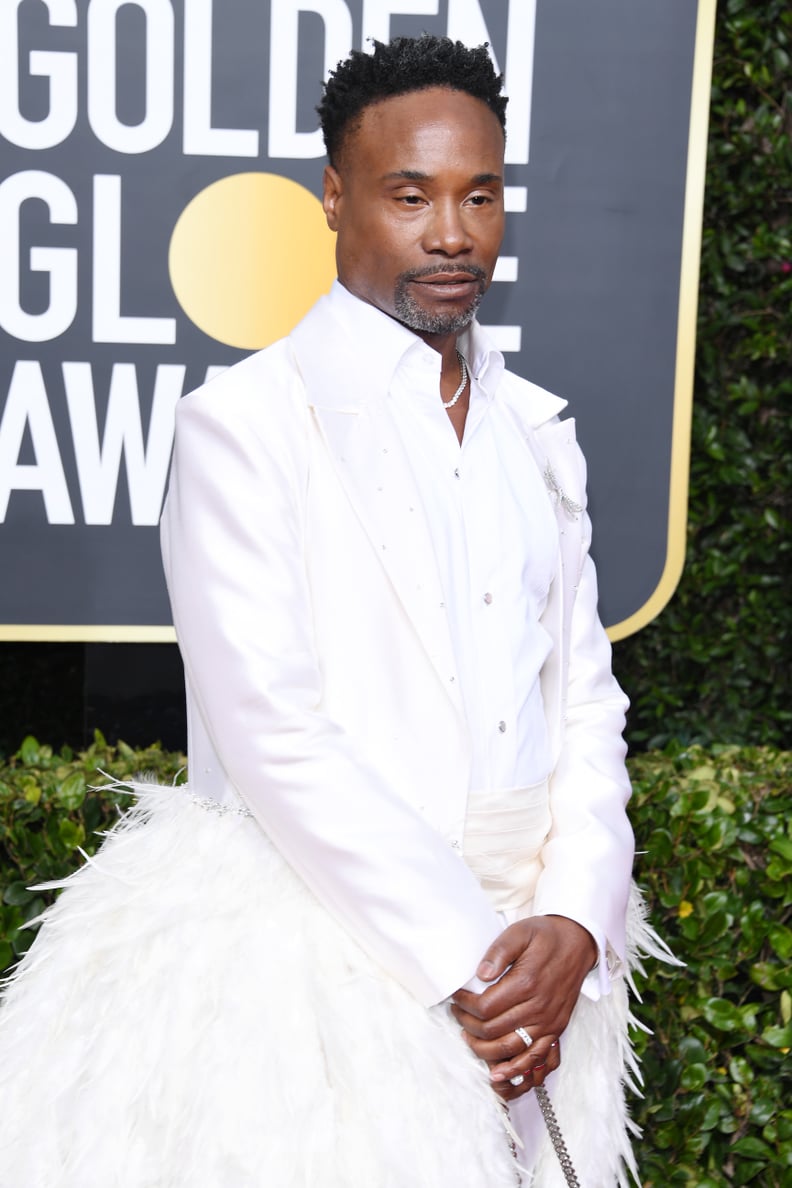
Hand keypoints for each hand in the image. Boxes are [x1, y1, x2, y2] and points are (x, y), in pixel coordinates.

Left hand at [451, 915, 595, 1099]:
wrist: (578, 943)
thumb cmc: (547, 936)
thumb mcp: (520, 932)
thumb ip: (498, 951)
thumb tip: (481, 974)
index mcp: (526, 983)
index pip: (485, 1007)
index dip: (464, 1006)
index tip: (456, 998)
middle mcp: (538, 1008)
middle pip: (493, 1031)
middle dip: (468, 1026)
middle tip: (457, 1015)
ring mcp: (549, 1022)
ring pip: (510, 1049)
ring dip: (484, 1050)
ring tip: (469, 1038)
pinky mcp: (556, 1030)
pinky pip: (535, 1058)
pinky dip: (515, 1070)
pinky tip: (497, 1073)